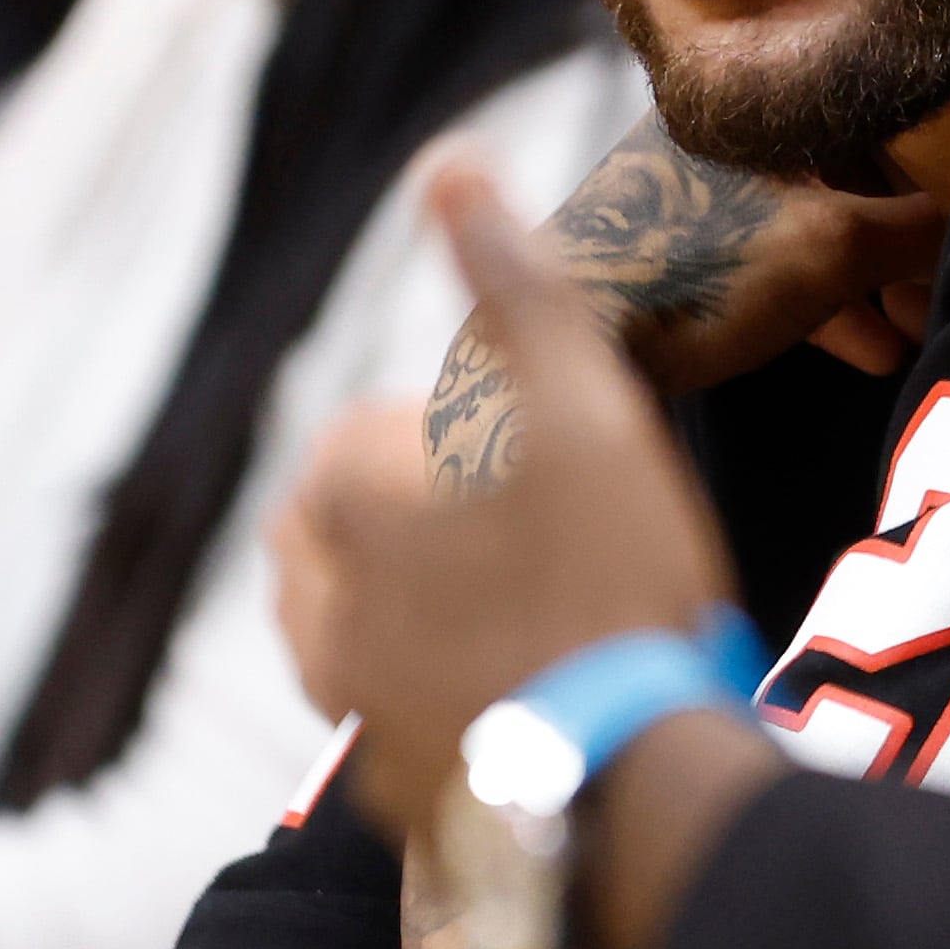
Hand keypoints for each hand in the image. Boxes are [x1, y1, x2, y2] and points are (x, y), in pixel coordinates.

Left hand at [278, 167, 735, 831]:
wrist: (630, 780)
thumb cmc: (611, 578)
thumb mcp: (583, 401)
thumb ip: (514, 282)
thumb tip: (448, 165)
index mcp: (344, 496)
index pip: (366, 431)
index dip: (452, 434)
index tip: (531, 457)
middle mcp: (319, 598)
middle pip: (340, 525)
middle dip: (401, 514)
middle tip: (516, 526)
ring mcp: (347, 700)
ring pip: (347, 619)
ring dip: (400, 600)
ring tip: (507, 605)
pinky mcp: (384, 783)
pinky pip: (387, 712)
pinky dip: (429, 691)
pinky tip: (516, 691)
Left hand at [541, 114, 945, 393]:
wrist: (561, 360)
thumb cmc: (696, 278)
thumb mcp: (834, 246)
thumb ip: (916, 227)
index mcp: (735, 106)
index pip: (856, 123)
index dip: (918, 185)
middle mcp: (699, 140)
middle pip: (826, 183)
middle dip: (889, 251)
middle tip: (931, 307)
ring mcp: (672, 203)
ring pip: (790, 234)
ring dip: (854, 288)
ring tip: (901, 343)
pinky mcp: (653, 263)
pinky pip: (752, 269)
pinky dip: (806, 305)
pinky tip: (853, 352)